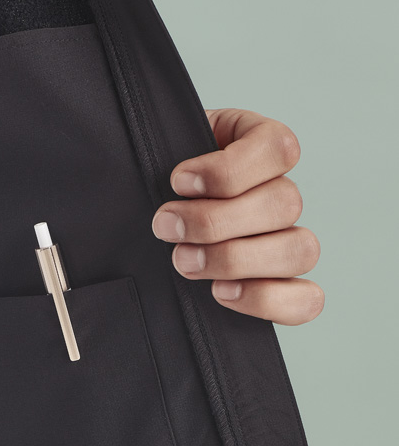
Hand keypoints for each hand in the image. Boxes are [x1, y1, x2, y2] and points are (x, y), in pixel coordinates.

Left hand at [151, 109, 323, 324]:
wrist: (139, 218)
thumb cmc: (152, 184)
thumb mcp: (158, 155)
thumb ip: (164, 155)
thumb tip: (171, 181)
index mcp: (257, 145)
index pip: (279, 148)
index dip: (229, 170)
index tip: (178, 182)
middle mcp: (279, 191)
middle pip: (285, 204)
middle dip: (216, 222)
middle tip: (167, 229)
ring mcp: (285, 239)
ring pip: (299, 250)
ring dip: (237, 260)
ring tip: (186, 263)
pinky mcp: (282, 285)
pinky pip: (306, 300)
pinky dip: (267, 300)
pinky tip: (220, 292)